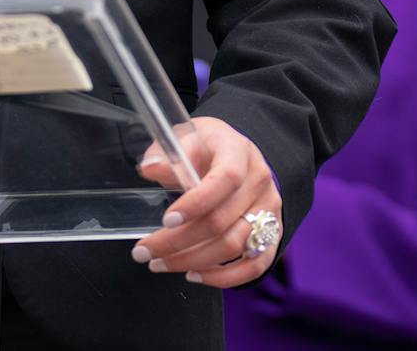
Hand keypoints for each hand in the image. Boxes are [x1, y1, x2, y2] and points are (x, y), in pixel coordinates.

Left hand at [131, 116, 282, 289]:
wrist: (235, 154)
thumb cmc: (206, 148)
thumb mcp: (185, 139)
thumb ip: (167, 155)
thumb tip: (150, 168)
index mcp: (238, 152)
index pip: (226, 179)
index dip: (196, 203)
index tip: (167, 220)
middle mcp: (259, 181)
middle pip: (223, 221)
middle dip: (178, 242)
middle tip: (144, 252)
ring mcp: (269, 209)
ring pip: (235, 246)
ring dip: (193, 261)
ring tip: (161, 263)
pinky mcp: (272, 233)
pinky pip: (255, 265)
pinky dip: (224, 278)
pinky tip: (193, 274)